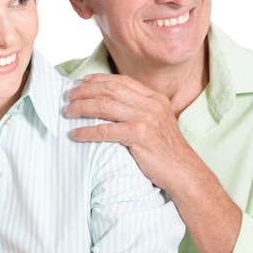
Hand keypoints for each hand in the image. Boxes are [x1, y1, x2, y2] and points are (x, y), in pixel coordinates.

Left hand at [64, 73, 200, 189]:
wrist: (185, 172)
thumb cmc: (166, 150)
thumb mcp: (157, 121)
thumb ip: (139, 108)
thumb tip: (109, 102)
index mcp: (155, 98)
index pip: (121, 81)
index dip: (98, 79)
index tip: (82, 82)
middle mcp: (151, 105)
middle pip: (109, 90)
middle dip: (85, 91)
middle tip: (69, 97)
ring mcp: (146, 119)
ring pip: (104, 106)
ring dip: (81, 108)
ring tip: (67, 112)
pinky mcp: (140, 136)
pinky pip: (105, 130)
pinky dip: (86, 131)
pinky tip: (75, 134)